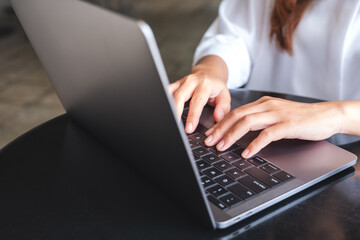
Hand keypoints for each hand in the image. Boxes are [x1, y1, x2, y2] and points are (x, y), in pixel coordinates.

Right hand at [169, 56, 230, 133]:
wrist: (208, 73)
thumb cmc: (215, 87)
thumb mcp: (225, 95)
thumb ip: (223, 107)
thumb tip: (218, 118)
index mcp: (205, 84)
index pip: (197, 101)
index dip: (193, 116)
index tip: (189, 128)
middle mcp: (191, 82)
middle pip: (180, 96)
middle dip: (176, 112)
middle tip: (176, 126)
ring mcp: (181, 82)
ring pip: (170, 93)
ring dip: (168, 106)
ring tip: (169, 120)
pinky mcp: (174, 84)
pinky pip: (167, 92)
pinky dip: (165, 101)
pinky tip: (166, 111)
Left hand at [204, 96, 343, 157]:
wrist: (327, 115)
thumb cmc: (301, 118)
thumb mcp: (276, 115)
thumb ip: (259, 120)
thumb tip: (240, 131)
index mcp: (262, 104)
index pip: (235, 112)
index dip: (220, 123)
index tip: (209, 134)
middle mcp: (267, 106)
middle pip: (236, 116)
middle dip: (219, 130)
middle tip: (208, 142)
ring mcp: (277, 114)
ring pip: (247, 123)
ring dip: (231, 136)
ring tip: (221, 147)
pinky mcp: (287, 125)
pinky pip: (266, 134)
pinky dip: (254, 144)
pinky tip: (247, 153)